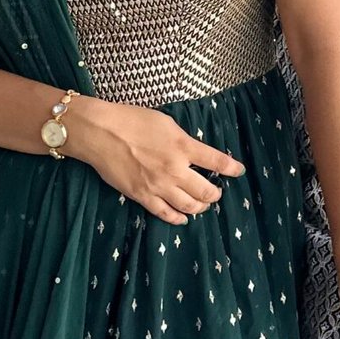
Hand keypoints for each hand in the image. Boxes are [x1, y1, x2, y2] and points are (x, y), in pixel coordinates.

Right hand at [66, 99, 243, 224]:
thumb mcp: (165, 123)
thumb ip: (182, 140)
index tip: (238, 171)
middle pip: (206, 191)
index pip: (216, 161)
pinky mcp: (143, 196)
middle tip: (216, 193)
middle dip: (215, 194)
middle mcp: (175, 169)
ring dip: (200, 207)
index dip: (231, 168)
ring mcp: (159, 186)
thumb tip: (191, 150)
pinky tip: (183, 218)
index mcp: (183, 146)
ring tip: (202, 205)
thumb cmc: (131, 120)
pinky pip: (165, 213)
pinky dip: (178, 218)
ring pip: (189, 205)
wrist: (101, 133)